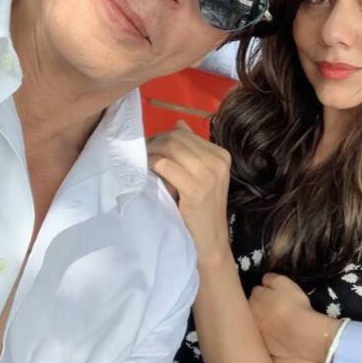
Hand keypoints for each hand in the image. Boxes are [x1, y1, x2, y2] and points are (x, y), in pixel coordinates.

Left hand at [147, 120, 231, 265]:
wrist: (210, 239)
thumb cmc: (203, 209)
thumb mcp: (201, 175)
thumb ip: (191, 150)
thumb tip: (178, 123)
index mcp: (221, 155)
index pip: (186, 134)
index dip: (163, 137)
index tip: (149, 147)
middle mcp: (218, 161)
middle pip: (177, 138)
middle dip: (154, 142)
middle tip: (140, 154)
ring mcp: (209, 174)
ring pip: (171, 148)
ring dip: (151, 152)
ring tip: (141, 161)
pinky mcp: (196, 188)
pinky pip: (166, 165)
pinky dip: (152, 165)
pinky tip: (146, 171)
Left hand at [249, 273, 340, 362]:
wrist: (303, 334)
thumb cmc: (294, 305)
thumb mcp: (284, 282)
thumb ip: (270, 278)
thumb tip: (264, 280)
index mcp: (254, 298)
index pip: (257, 290)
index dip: (267, 291)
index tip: (276, 294)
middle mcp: (251, 315)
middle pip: (254, 306)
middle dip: (262, 306)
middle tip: (278, 307)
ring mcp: (257, 332)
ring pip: (259, 322)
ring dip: (265, 320)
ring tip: (280, 321)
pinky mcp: (265, 346)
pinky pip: (266, 337)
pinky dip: (271, 335)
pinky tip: (282, 334)